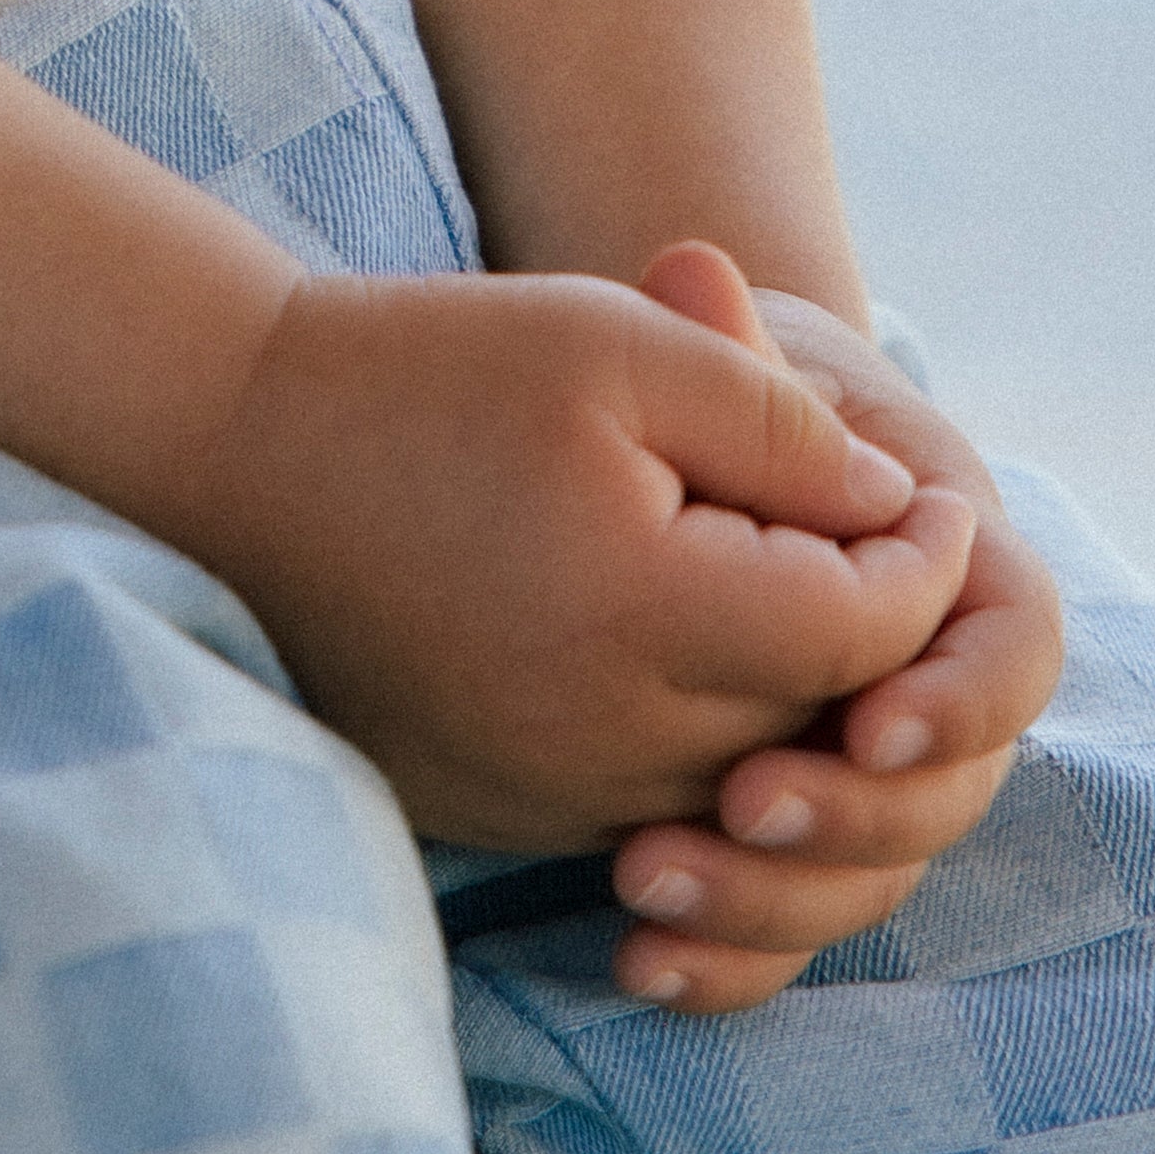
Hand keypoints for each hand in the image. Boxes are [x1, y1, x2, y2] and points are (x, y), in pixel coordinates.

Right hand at [183, 261, 975, 850]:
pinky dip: (696, 747)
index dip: (919, 560)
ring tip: (798, 595)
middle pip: (815, 723)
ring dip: (792, 704)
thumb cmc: (428, 369)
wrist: (230, 446)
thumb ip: (779, 422)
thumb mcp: (619, 342)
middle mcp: (600, 739)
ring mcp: (540, 792)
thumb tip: (894, 513)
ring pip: (742, 783)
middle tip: (885, 544)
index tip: (924, 492)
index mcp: (642, 615)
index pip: (861, 633)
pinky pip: (647, 806)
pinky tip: (682, 651)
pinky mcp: (493, 811)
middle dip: (870, 635)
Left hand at [605, 246, 1063, 1011]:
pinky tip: (636, 965)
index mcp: (957, 560)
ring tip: (643, 885)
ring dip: (775, 900)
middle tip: (740, 807)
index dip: (959, 694)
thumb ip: (729, 341)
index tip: (865, 711)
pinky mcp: (785, 834)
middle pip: (951, 791)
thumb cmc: (715, 378)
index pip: (1016, 648)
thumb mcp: (727, 351)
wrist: (666, 445)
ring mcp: (863, 771)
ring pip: (871, 877)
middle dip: (855, 815)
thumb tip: (698, 277)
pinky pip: (787, 923)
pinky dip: (729, 961)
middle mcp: (931, 681)